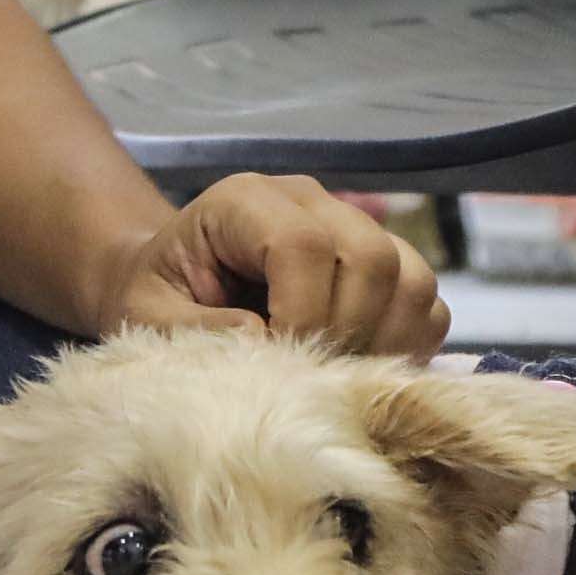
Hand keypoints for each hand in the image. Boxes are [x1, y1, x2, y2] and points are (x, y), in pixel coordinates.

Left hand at [105, 174, 450, 357]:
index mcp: (247, 201)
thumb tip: (266, 345)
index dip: (301, 313)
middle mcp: (311, 201)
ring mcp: (354, 227)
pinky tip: (361, 366)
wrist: (170, 280)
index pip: (303, 245)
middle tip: (310, 374)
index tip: (278, 359)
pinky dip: (408, 344)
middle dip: (346, 332)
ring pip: (411, 278)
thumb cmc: (156, 294)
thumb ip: (197, 330)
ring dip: (385, 341)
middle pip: (371, 257)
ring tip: (337, 374)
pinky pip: (428, 303)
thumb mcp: (148, 313)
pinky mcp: (384, 263)